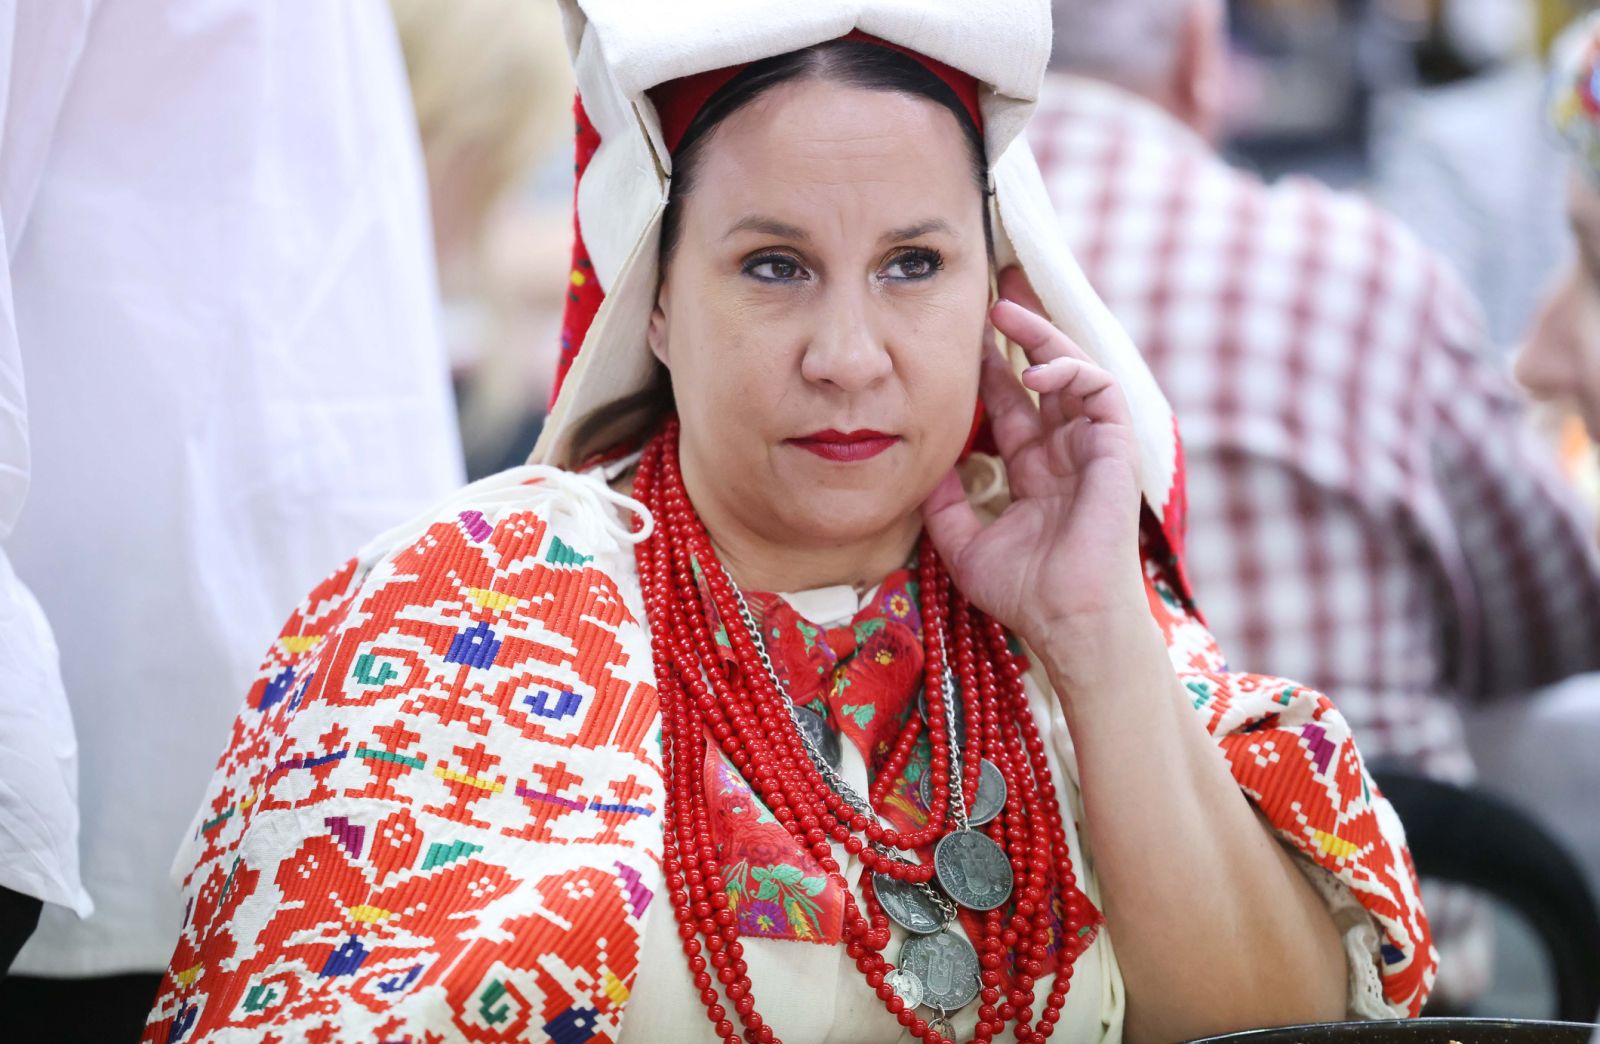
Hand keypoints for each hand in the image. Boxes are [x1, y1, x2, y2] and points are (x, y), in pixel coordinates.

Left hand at [922, 267, 1151, 674]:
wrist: (1067, 621)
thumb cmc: (1025, 593)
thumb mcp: (964, 543)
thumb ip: (944, 504)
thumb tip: (922, 466)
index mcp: (1034, 470)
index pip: (1011, 404)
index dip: (988, 369)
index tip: (959, 337)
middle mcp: (1064, 452)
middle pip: (1043, 374)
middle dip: (1018, 332)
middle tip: (988, 294)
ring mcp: (1091, 448)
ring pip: (1073, 371)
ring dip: (1042, 336)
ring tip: (1004, 311)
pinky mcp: (1115, 448)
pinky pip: (1099, 392)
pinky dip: (1069, 372)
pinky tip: (1035, 371)